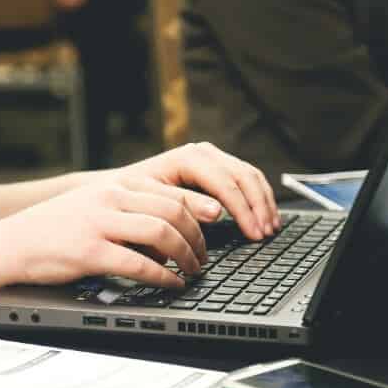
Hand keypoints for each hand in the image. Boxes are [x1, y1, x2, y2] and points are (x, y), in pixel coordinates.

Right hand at [0, 180, 207, 287]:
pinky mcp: (89, 252)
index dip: (199, 211)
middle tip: (203, 257)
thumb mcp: (93, 204)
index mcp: (115, 185)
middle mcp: (109, 198)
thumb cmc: (53, 229)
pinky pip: (138, 264)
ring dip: (185, 255)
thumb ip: (128, 208)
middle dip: (197, 237)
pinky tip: (170, 284)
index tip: (213, 226)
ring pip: (161, 233)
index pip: (170, 192)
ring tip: (192, 271)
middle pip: (173, 211)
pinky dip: (162, 276)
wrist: (10, 244)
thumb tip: (169, 228)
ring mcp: (99, 224)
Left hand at [109, 142, 279, 240]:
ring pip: (250, 175)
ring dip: (263, 203)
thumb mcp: (151, 203)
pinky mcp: (216, 167)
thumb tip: (216, 211)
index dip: (243, 210)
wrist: (118, 189)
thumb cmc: (130, 198)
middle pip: (243, 176)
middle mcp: (202, 153)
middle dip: (258, 207)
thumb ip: (183, 205)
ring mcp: (211, 158)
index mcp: (187, 158)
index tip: (253, 233)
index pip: (225, 182)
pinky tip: (264, 216)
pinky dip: (259, 198)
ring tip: (270, 229)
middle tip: (265, 234)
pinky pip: (247, 178)